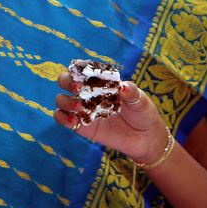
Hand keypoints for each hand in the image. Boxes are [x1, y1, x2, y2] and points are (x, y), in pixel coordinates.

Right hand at [54, 76, 169, 163]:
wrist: (145, 138)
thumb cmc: (143, 113)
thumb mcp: (141, 101)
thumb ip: (132, 93)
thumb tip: (123, 86)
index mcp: (100, 82)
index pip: (82, 70)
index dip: (78, 69)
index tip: (81, 72)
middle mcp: (88, 93)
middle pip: (65, 81)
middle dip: (66, 82)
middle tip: (77, 88)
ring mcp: (82, 109)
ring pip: (61, 100)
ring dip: (65, 101)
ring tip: (79, 106)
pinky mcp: (81, 126)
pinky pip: (62, 119)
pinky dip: (62, 118)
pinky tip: (73, 121)